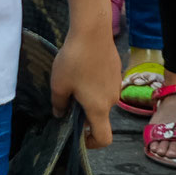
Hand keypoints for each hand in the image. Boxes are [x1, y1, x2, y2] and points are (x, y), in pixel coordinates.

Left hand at [51, 22, 117, 148]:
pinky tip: (82, 68)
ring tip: (73, 80)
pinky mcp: (116, 71)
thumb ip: (59, 104)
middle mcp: (112, 100)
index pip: (104, 138)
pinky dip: (94, 84)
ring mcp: (116, 84)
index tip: (79, 135)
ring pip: (101, 99)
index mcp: (98, 108)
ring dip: (89, 97)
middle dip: (84, 114)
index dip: (92, 143)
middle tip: (67, 100)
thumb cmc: (74, 60)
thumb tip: (60, 113)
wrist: (93, 31)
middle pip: (100, 116)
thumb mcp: (58, 84)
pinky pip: (104, 85)